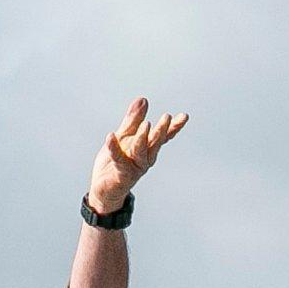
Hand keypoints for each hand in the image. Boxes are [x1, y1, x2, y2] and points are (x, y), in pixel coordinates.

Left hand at [87, 97, 187, 212]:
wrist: (104, 187)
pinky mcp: (121, 174)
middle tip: (166, 117)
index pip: (163, 136)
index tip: (184, 116)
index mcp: (148, 148)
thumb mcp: (125, 136)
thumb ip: (133, 120)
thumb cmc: (117, 161)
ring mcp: (134, 167)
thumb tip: (143, 99)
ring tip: (147, 124)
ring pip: (141, 151)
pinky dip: (114, 147)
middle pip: (155, 143)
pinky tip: (110, 136)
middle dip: (161, 131)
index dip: (174, 127)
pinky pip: (118, 158)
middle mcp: (145, 158)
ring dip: (143, 138)